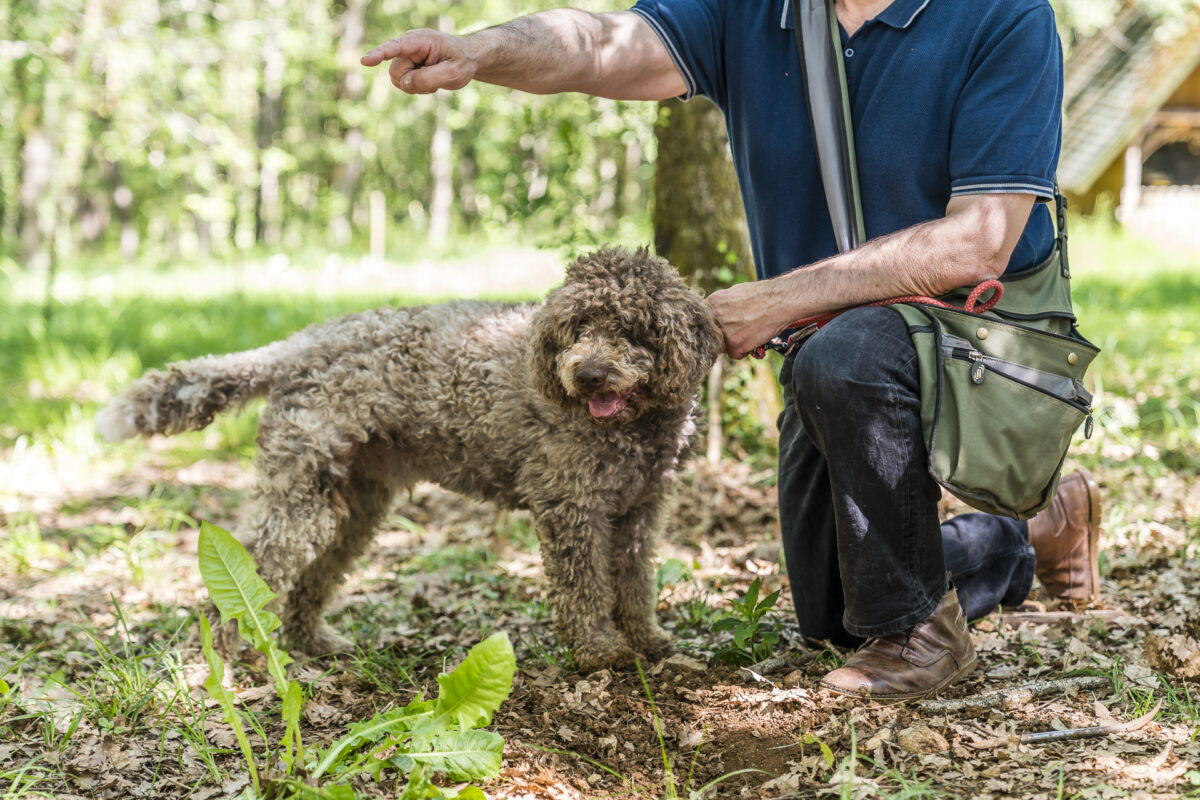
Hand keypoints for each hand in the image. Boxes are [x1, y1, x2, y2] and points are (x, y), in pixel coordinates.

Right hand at [361, 29, 475, 93]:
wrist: (467, 59)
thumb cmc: (462, 62)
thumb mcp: (452, 73)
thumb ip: (428, 78)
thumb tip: (405, 83)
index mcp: (422, 40)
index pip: (396, 47)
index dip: (379, 54)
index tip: (365, 61)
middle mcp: (410, 45)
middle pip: (396, 73)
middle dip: (412, 83)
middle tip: (434, 82)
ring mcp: (406, 55)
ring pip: (398, 79)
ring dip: (415, 86)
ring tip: (433, 79)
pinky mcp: (406, 64)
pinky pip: (402, 82)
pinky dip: (416, 87)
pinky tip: (429, 80)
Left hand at [707, 282, 792, 358]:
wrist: (779, 301)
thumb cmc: (761, 295)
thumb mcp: (733, 293)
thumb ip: (721, 305)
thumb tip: (716, 315)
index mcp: (711, 303)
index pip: (705, 322)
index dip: (716, 326)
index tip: (724, 327)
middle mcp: (713, 317)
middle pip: (713, 335)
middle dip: (724, 336)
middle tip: (739, 331)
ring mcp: (723, 332)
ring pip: (724, 346)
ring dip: (735, 343)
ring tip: (750, 332)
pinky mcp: (733, 345)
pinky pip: (736, 354)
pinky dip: (746, 350)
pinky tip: (755, 338)